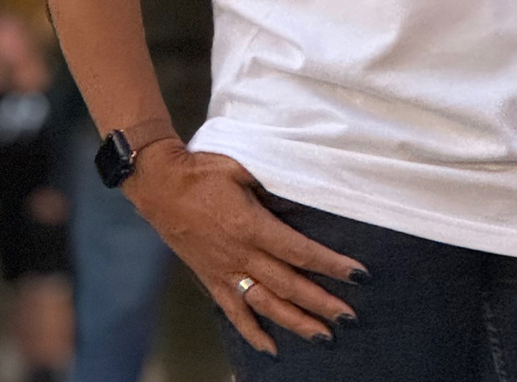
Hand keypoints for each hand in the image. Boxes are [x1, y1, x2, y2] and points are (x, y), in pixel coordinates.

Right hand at [124, 140, 368, 355]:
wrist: (160, 185)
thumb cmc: (204, 171)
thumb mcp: (242, 167)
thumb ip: (271, 184)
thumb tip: (301, 194)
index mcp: (251, 226)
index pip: (300, 252)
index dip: (330, 264)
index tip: (356, 273)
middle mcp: (240, 255)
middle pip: (288, 285)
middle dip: (321, 302)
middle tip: (348, 316)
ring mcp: (224, 271)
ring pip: (266, 305)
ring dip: (295, 322)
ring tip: (323, 335)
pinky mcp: (210, 279)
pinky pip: (233, 312)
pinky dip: (252, 332)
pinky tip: (271, 348)